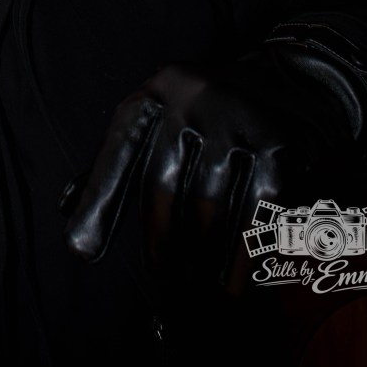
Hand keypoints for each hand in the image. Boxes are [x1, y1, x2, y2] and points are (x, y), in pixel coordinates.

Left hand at [62, 28, 366, 292]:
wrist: (294, 80)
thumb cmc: (209, 115)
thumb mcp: (162, 120)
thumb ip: (120, 167)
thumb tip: (72, 223)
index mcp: (156, 92)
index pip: (118, 151)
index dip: (99, 202)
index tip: (81, 250)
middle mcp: (192, 97)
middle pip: (162, 186)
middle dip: (161, 243)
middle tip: (165, 279)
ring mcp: (237, 119)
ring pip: (208, 207)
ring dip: (202, 257)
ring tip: (198, 286)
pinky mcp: (278, 145)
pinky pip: (255, 214)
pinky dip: (243, 257)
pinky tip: (234, 283)